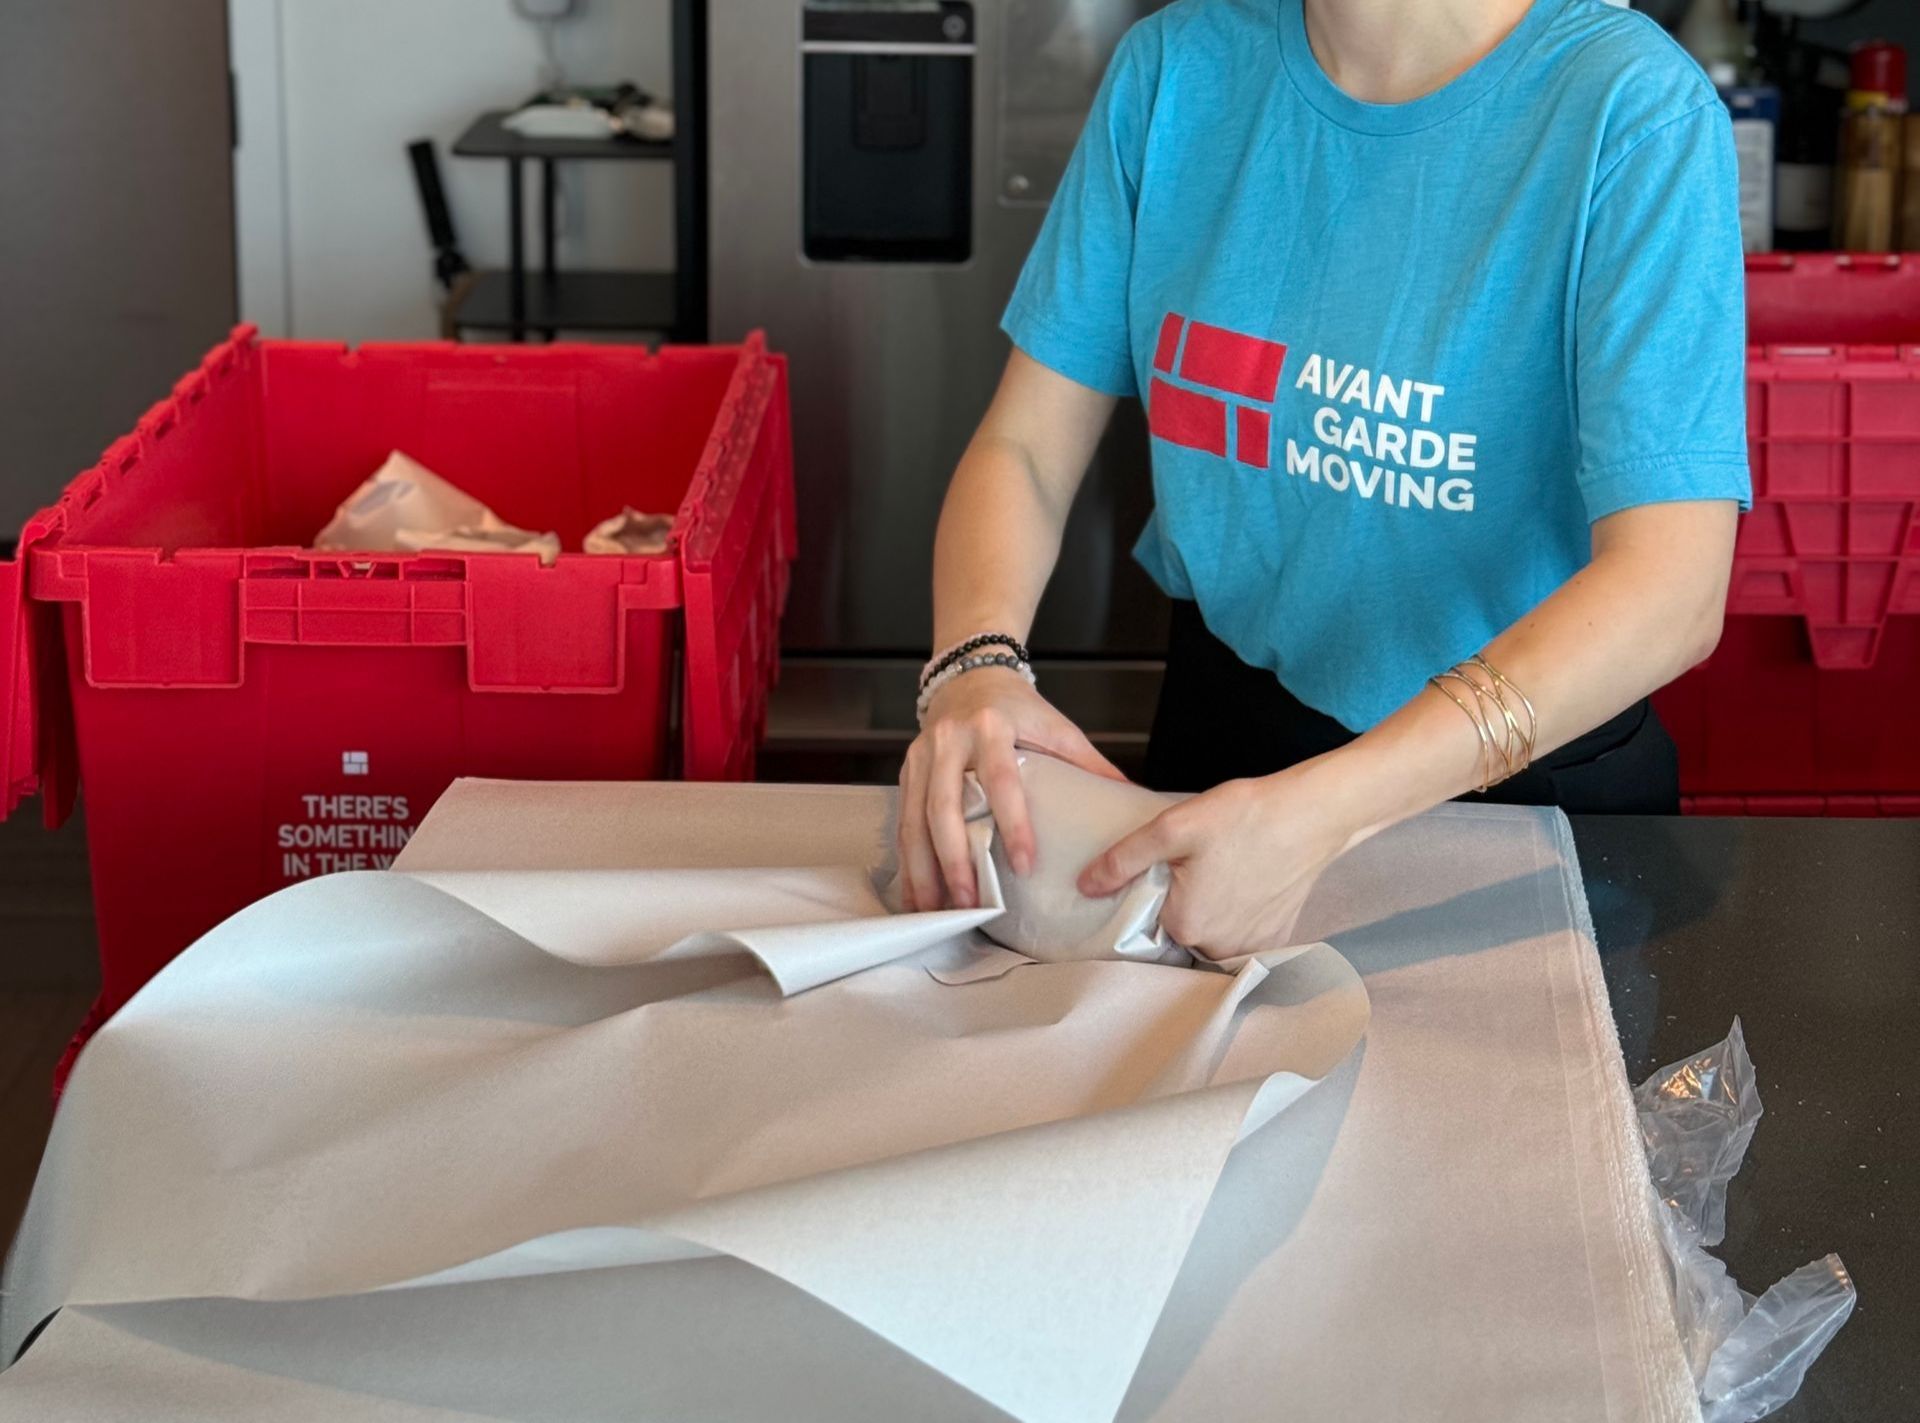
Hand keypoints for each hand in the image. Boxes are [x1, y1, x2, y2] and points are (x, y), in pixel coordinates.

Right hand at [898, 668, 1122, 910]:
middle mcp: (949, 741)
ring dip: (922, 869)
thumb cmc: (1018, 709)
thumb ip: (1089, 763)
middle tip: (970, 901)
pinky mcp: (906, 771)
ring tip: (934, 910)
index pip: (1000, 780)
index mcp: (990, 727)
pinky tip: (916, 894)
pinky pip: (903, 822)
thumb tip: (1130, 798)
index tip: (1026, 866)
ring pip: (914, 820)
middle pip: (944, 807)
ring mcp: (921, 756)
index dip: (1013, 824)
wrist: (970, 676)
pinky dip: (908, 862)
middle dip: (954, 859)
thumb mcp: (1056, 727)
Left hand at [1077, 759, 1368, 959]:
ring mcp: (1252, 946)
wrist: (1311, 814)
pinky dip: (1237, 918)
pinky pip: (1242, 938)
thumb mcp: (1172, 828)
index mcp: (1186, 926)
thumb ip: (1123, 860)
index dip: (1149, 900)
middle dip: (1179, 910)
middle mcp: (1218, 948)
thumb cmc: (1243, 817)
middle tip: (1192, 872)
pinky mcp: (1277, 937)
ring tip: (1218, 876)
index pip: (1148, 926)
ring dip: (1209, 917)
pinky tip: (1242, 885)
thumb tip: (1085, 886)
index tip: (1161, 878)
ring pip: (1212, 940)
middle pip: (1180, 937)